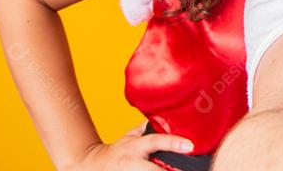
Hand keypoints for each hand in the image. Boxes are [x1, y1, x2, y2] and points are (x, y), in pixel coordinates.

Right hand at [62, 124, 193, 169]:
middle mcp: (132, 163)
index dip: (174, 143)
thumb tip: (174, 117)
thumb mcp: (132, 136)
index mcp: (135, 147)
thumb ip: (150, 129)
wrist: (91, 166)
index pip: (156, 141)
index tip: (191, 146)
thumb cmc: (118, 150)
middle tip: (190, 170)